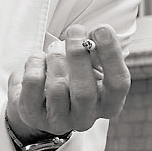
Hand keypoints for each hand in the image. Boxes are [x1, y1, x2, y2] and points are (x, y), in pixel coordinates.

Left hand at [6, 25, 130, 143]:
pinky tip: (39, 58)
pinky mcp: (33, 116)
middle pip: (85, 92)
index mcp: (108, 105)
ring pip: (57, 89)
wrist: (43, 99)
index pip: (118, 84)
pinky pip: (33, 85)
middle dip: (78, 55)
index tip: (101, 29)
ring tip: (56, 47)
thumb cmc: (75, 76)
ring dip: (56, 58)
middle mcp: (85, 118)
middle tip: (74, 31)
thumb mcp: (92, 65)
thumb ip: (97, 51)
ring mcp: (59, 121)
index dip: (111, 55)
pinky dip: (35, 63)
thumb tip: (95, 33)